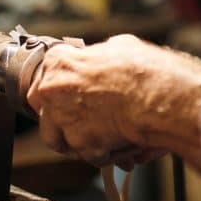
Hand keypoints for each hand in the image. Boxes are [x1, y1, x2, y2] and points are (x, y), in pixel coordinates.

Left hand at [26, 34, 200, 168]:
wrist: (158, 96)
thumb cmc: (142, 69)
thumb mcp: (119, 47)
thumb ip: (100, 57)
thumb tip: (103, 58)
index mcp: (58, 62)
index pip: (46, 75)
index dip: (63, 86)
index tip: (71, 93)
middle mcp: (52, 90)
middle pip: (43, 109)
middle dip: (60, 116)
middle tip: (83, 117)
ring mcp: (63, 120)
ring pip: (60, 138)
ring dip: (79, 139)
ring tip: (105, 133)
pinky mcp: (81, 144)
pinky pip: (89, 154)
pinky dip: (105, 152)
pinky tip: (121, 141)